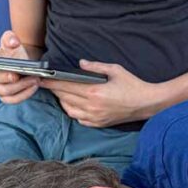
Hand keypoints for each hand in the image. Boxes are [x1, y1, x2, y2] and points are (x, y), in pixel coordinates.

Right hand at [0, 31, 39, 104]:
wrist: (25, 66)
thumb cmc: (15, 53)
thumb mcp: (13, 42)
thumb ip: (11, 38)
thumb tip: (13, 42)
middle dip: (6, 77)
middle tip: (18, 74)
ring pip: (5, 91)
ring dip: (20, 86)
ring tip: (33, 79)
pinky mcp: (5, 98)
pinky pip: (13, 100)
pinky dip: (24, 94)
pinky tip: (33, 86)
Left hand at [41, 60, 159, 127]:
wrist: (147, 104)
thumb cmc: (132, 85)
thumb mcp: (115, 70)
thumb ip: (95, 67)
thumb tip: (80, 63)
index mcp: (94, 92)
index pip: (65, 86)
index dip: (51, 82)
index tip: (41, 79)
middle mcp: (91, 107)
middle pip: (64, 98)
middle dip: (54, 90)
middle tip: (47, 83)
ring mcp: (94, 118)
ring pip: (69, 110)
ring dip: (62, 101)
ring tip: (60, 92)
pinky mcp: (98, 124)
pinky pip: (78, 118)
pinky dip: (72, 111)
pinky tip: (73, 104)